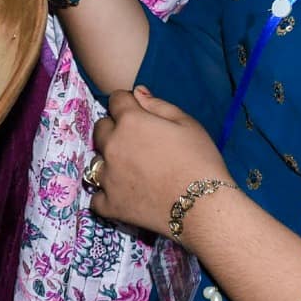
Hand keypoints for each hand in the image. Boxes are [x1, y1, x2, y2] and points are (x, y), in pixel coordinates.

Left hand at [90, 87, 231, 240]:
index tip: (139, 114)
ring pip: (95, 161)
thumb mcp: (186, 123)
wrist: (204, 208)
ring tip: (129, 170)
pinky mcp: (110, 204)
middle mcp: (112, 145)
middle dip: (114, 129)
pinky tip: (122, 195)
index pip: (115, 100)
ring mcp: (107, 177)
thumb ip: (157, 104)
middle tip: (136, 142)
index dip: (127, 104)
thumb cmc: (200, 161)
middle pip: (100, 128)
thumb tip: (136, 92)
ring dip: (108, 161)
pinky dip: (106, 195)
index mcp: (130, 121)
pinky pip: (96, 197)